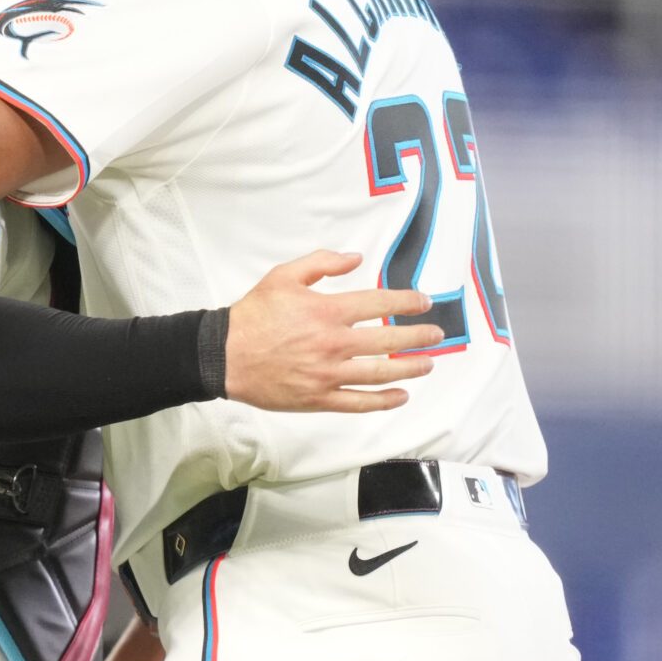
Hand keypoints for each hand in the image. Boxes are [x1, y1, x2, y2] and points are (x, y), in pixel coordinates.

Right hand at [223, 250, 440, 412]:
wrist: (224, 355)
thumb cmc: (253, 315)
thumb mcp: (283, 276)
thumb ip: (322, 263)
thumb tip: (355, 258)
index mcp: (328, 311)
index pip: (380, 304)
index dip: (407, 302)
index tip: (424, 303)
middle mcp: (334, 343)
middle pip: (389, 340)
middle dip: (418, 337)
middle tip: (437, 335)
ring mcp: (329, 374)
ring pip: (380, 373)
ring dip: (409, 368)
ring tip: (427, 364)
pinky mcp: (319, 397)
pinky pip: (359, 402)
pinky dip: (383, 401)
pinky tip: (401, 396)